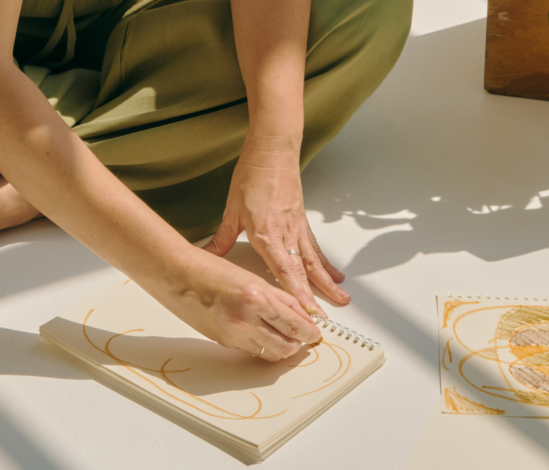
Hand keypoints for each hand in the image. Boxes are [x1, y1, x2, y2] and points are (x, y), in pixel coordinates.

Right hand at [143, 247, 321, 361]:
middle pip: (286, 345)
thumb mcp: (251, 278)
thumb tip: (300, 313)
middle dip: (299, 344)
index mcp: (256, 298)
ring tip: (287, 339)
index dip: (309, 332)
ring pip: (269, 352)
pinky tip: (264, 335)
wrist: (177, 276)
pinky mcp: (223, 342)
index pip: (294, 324)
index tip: (315, 332)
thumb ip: (278, 297)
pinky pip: (251, 350)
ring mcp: (233, 334)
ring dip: (282, 348)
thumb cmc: (209, 270)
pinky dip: (262, 345)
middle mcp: (245, 320)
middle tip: (305, 338)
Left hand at [203, 137, 350, 316]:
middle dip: (316, 296)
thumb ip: (222, 239)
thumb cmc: (252, 175)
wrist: (273, 151)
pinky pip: (315, 249)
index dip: (295, 293)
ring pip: (314, 262)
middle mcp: (286, 233)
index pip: (283, 270)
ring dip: (328, 283)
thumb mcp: (231, 209)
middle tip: (326, 318)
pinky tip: (335, 275)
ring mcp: (297, 228)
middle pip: (303, 271)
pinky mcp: (302, 223)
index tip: (305, 312)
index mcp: (266, 233)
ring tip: (342, 300)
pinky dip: (326, 264)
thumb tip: (207, 256)